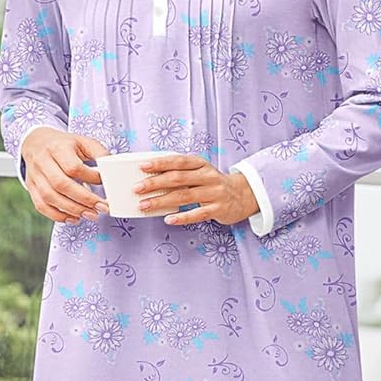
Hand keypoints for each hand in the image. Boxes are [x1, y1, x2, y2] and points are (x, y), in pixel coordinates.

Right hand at [20, 128, 109, 222]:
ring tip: (91, 214)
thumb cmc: (64, 144)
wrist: (36, 142)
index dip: (90, 177)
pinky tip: (74, 218)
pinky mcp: (31, 187)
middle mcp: (43, 161)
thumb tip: (111, 170)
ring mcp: (35, 176)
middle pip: (61, 184)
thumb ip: (99, 153)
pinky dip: (58, 216)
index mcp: (58, 148)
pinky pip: (41, 206)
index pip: (73, 167)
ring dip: (72, 210)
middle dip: (83, 199)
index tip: (104, 183)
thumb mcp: (83, 141)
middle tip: (101, 208)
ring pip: (50, 197)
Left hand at [135, 154, 257, 225]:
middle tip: (137, 188)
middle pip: (178, 178)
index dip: (160, 163)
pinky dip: (182, 217)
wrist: (243, 195)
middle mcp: (208, 176)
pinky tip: (168, 220)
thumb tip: (151, 177)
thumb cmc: (213, 184)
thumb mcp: (200, 172)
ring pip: (184, 196)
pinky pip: (197, 214)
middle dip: (155, 183)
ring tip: (144, 205)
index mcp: (201, 164)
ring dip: (162, 201)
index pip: (178, 161)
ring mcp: (214, 193)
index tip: (143, 166)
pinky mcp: (218, 209)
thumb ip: (181, 173)